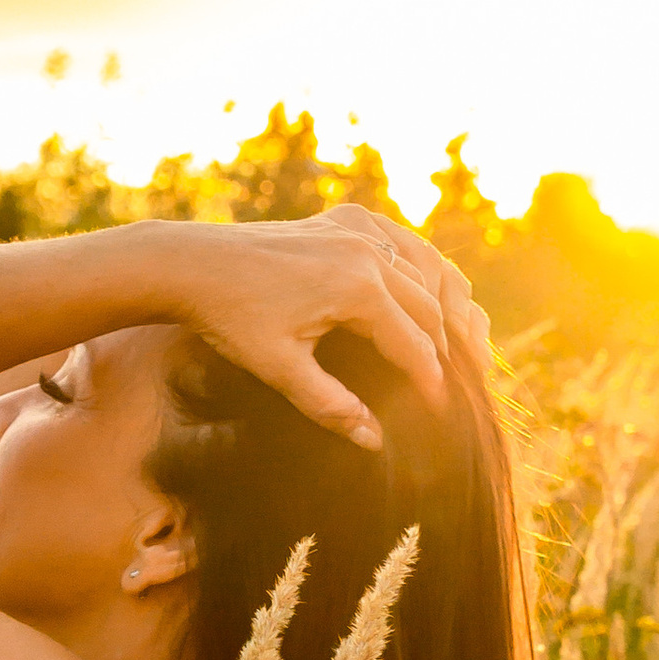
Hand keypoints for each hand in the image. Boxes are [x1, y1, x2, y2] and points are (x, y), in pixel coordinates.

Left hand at [168, 212, 488, 450]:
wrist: (191, 262)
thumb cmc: (230, 318)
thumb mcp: (280, 369)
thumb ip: (331, 406)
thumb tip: (376, 441)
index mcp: (359, 288)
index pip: (416, 345)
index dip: (433, 382)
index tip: (444, 412)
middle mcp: (368, 251)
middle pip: (431, 307)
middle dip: (451, 348)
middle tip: (467, 383)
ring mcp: (358, 228)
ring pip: (428, 268)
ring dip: (449, 305)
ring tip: (467, 342)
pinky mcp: (345, 218)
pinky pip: (404, 243)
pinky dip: (426, 268)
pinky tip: (434, 291)